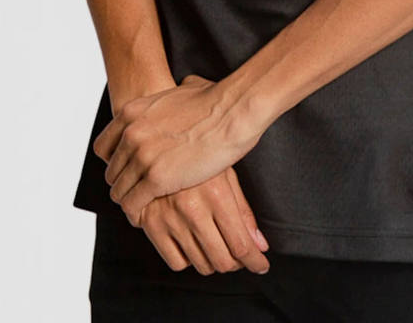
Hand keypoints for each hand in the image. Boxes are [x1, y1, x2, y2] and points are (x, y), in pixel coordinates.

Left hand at [93, 74, 263, 226]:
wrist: (232, 112)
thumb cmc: (216, 100)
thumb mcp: (184, 88)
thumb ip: (174, 94)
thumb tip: (186, 85)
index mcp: (132, 113)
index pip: (103, 148)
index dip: (116, 161)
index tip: (130, 169)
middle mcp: (131, 134)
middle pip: (112, 172)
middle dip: (126, 182)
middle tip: (143, 189)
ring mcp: (142, 157)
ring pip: (120, 192)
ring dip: (133, 199)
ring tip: (148, 205)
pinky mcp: (156, 178)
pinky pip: (133, 205)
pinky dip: (139, 213)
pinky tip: (151, 213)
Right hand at [140, 165, 270, 274]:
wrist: (157, 147)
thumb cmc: (199, 158)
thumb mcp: (226, 176)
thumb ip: (243, 212)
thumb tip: (260, 246)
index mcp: (216, 194)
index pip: (240, 244)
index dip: (255, 261)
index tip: (261, 265)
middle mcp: (193, 209)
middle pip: (222, 261)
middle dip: (236, 263)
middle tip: (239, 255)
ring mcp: (170, 219)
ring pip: (201, 265)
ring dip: (214, 261)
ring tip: (216, 244)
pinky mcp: (151, 226)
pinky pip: (177, 263)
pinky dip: (189, 259)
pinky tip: (193, 242)